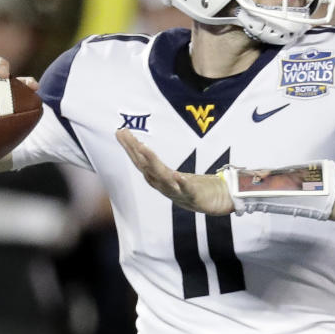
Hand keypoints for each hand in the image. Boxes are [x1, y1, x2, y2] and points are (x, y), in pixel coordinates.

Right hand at [116, 129, 233, 214]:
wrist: (214, 202)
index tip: (120, 131)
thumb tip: (139, 147)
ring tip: (142, 147)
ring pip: (162, 177)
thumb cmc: (191, 187)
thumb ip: (155, 163)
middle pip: (146, 167)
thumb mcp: (169, 173)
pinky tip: (176, 175)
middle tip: (124, 133)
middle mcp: (164, 185)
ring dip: (152, 163)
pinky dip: (181, 184)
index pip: (140, 162)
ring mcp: (178, 192)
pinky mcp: (194, 197)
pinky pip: (186, 190)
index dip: (129, 148)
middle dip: (134, 150)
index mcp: (158, 178)